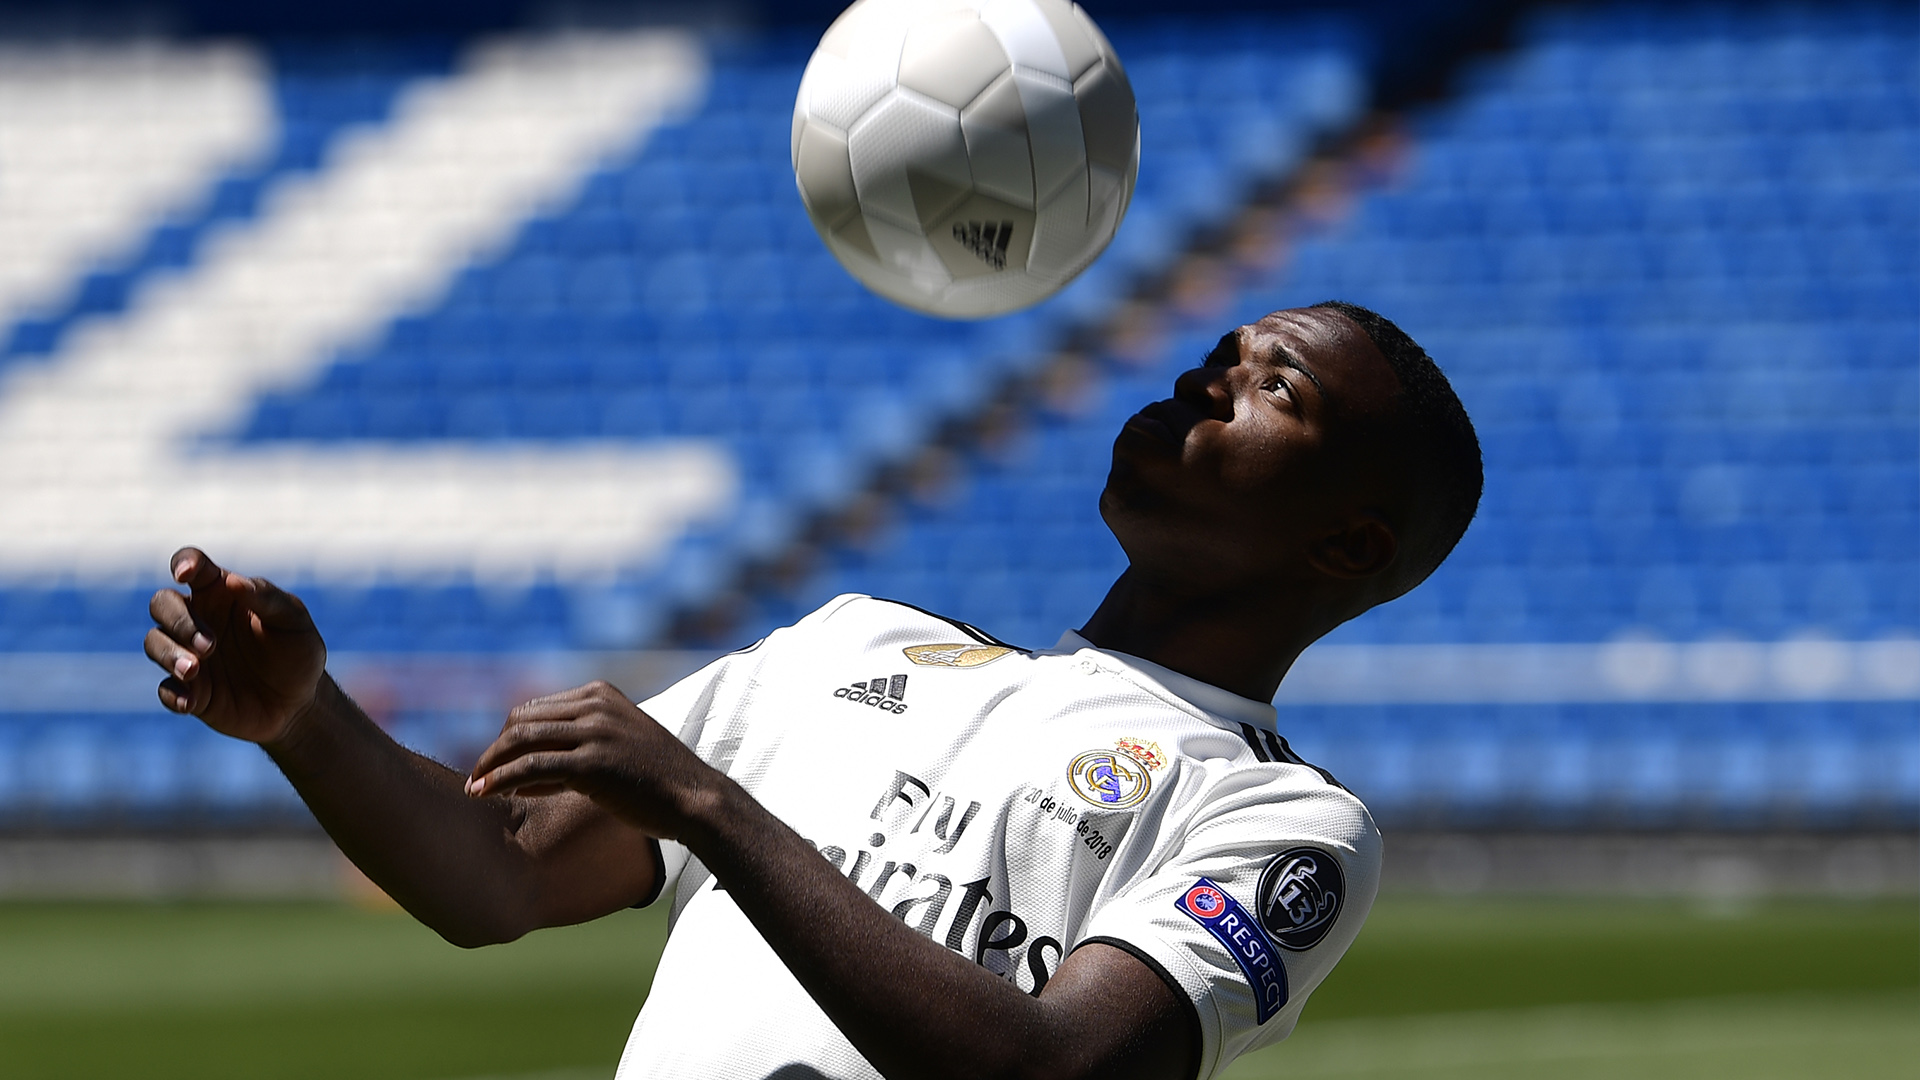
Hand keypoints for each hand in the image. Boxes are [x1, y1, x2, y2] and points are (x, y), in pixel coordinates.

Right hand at [144, 547, 327, 744]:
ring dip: (169, 654)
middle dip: (177, 620)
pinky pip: (166, 689)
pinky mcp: (190, 690)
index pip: (193, 566)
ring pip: (155, 643)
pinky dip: (173, 694)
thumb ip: (266, 599)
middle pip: (162, 604)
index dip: (184, 562)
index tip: (184, 573)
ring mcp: (190, 655)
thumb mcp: (294, 621)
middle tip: (209, 644)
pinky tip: (190, 702)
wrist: (301, 703)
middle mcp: (199, 620)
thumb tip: (232, 582)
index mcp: (222, 594)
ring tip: (194, 670)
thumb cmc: (298, 652)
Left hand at [465, 681, 715, 839]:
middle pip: (521, 720)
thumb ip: (577, 746)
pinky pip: (533, 766)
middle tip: (477, 778)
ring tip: (472, 789)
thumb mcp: (617, 746)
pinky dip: (502, 779)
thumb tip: (524, 772)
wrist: (694, 798)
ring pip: (521, 740)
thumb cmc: (656, 780)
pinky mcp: (593, 762)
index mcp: (600, 693)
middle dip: (494, 750)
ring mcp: (596, 731)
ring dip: (489, 765)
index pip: (535, 708)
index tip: (494, 765)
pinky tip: (484, 793)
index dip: (508, 738)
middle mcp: (596, 704)